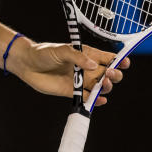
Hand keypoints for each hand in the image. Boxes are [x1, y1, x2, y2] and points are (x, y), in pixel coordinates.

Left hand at [10, 41, 129, 106]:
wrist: (28, 64)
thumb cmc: (44, 52)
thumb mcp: (61, 50)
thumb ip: (78, 57)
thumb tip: (94, 65)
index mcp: (87, 54)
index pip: (108, 58)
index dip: (119, 60)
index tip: (124, 63)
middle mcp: (87, 68)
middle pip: (108, 74)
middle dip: (114, 75)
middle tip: (108, 74)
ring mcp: (81, 81)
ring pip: (100, 87)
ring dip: (106, 87)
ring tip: (103, 84)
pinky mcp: (72, 92)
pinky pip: (88, 98)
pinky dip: (96, 100)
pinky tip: (100, 100)